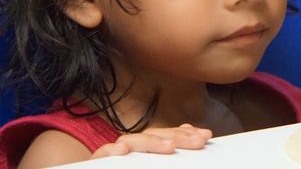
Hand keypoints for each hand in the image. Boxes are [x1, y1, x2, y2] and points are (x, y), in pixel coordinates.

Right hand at [91, 123, 211, 157]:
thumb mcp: (150, 167)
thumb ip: (164, 160)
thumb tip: (193, 141)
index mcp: (142, 152)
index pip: (164, 138)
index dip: (184, 135)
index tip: (205, 136)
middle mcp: (127, 150)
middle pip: (152, 136)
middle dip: (176, 136)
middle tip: (198, 140)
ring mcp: (112, 156)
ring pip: (130, 141)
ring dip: (150, 142)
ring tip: (170, 147)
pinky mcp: (95, 163)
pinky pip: (102, 155)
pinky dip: (111, 151)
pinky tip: (121, 150)